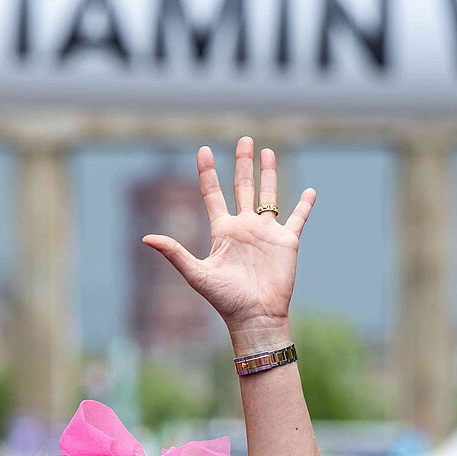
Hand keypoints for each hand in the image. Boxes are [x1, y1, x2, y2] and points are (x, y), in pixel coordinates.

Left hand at [144, 136, 314, 333]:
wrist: (255, 316)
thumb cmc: (225, 299)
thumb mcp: (196, 273)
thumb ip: (174, 252)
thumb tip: (145, 237)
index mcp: (223, 231)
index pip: (213, 193)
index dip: (208, 172)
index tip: (203, 149)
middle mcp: (244, 227)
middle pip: (242, 187)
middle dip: (243, 162)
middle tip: (244, 138)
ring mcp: (266, 233)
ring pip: (269, 195)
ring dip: (268, 174)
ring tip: (267, 151)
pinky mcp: (287, 241)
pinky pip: (298, 218)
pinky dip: (305, 205)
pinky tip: (311, 191)